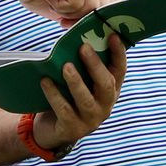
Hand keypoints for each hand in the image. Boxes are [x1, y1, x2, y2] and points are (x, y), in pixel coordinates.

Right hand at [12, 0, 122, 26]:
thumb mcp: (64, 7)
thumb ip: (80, 13)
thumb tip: (96, 30)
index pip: (113, 0)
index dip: (108, 16)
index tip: (94, 28)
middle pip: (102, 8)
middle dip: (81, 18)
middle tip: (62, 17)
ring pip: (90, 8)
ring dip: (69, 12)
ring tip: (53, 1)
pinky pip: (77, 4)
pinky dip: (61, 7)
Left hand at [32, 34, 128, 150]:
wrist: (53, 130)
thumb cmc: (69, 98)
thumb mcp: (80, 82)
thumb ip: (82, 65)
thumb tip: (76, 38)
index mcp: (110, 91)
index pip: (120, 70)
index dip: (118, 53)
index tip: (112, 35)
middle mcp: (105, 106)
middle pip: (106, 84)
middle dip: (95, 65)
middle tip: (83, 47)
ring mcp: (90, 120)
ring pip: (86, 99)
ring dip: (76, 81)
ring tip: (65, 66)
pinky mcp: (72, 129)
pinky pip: (64, 110)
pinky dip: (54, 94)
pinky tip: (45, 81)